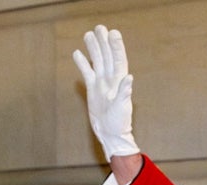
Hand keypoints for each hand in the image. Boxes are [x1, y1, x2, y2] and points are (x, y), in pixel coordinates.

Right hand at [73, 25, 140, 159]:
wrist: (109, 134)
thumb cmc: (119, 123)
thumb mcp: (122, 108)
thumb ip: (124, 93)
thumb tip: (129, 78)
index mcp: (120, 82)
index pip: (118, 60)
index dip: (116, 47)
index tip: (113, 33)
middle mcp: (111, 80)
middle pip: (107, 57)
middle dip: (104, 42)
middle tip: (100, 27)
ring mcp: (101, 83)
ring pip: (97, 61)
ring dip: (93, 48)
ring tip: (88, 34)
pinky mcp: (92, 89)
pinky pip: (87, 72)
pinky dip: (82, 63)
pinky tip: (77, 53)